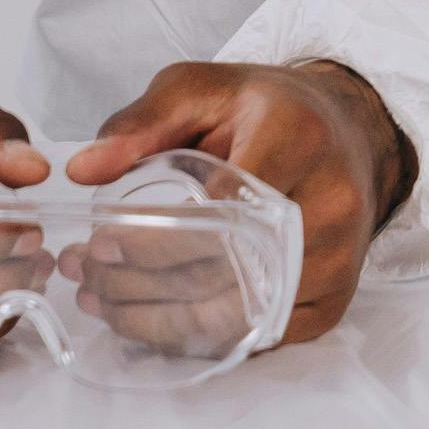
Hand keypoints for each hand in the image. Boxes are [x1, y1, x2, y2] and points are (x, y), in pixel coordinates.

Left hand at [64, 60, 412, 348]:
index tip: (97, 240)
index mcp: (299, 137)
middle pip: (224, 267)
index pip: (221, 205)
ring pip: (233, 314)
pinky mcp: (332, 302)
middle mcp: (331, 202)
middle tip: (84, 272)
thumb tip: (82, 170)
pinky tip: (144, 319)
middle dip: (140, 279)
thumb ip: (140, 123)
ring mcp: (338, 259)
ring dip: (154, 318)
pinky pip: (252, 337)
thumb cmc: (266, 111)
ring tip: (98, 299)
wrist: (346, 134)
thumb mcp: (200, 91)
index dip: (154, 234)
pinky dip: (190, 337)